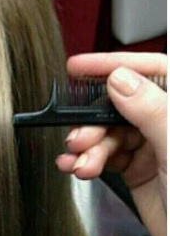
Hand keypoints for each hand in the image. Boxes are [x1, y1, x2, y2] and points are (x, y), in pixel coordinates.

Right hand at [56, 52, 166, 235]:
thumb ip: (150, 109)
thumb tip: (120, 79)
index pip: (150, 71)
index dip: (114, 65)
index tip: (79, 66)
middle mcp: (166, 123)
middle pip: (119, 106)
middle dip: (92, 121)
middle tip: (77, 138)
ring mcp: (152, 146)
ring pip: (108, 133)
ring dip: (88, 147)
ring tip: (79, 163)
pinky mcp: (137, 170)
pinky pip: (104, 156)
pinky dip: (87, 161)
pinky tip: (76, 167)